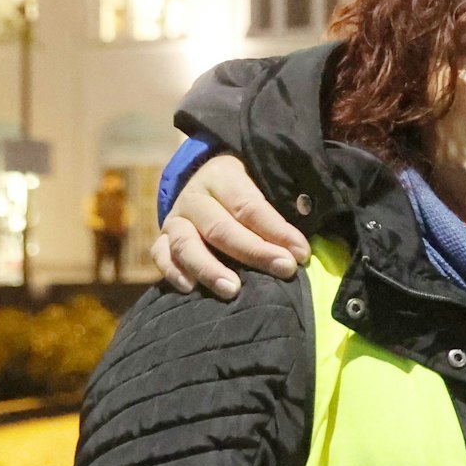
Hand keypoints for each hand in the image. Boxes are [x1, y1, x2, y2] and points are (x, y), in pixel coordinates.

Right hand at [150, 155, 309, 298]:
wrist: (210, 182)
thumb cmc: (250, 190)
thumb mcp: (266, 184)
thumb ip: (285, 206)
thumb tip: (303, 244)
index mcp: (223, 176)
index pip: (250, 206)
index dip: (277, 230)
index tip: (301, 253)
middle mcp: (194, 196)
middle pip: (220, 228)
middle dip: (254, 252)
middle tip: (284, 269)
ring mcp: (175, 218)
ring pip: (185, 244)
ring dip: (209, 268)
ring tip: (233, 290)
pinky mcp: (163, 239)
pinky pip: (161, 256)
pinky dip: (173, 271)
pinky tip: (190, 288)